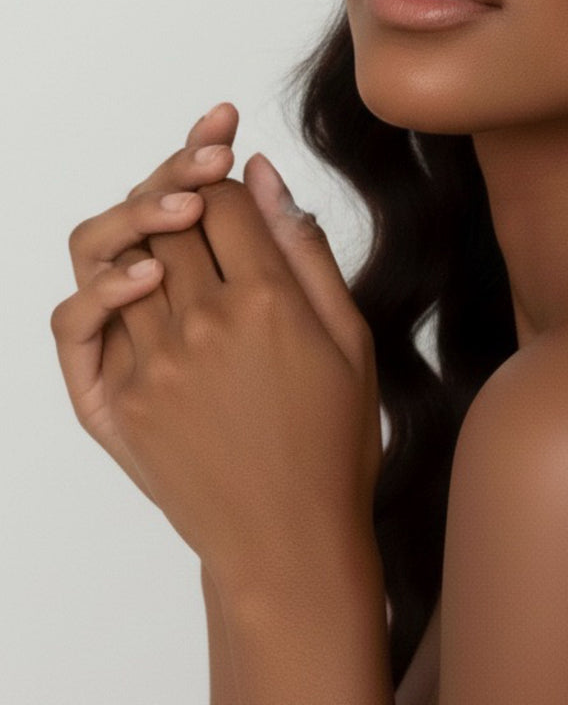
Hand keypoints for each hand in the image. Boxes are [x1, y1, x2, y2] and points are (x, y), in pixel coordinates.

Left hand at [98, 152, 381, 584]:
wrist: (287, 537)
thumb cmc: (333, 437)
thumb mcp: (349, 335)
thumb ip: (304, 247)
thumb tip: (262, 171)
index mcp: (268, 302)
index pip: (222, 197)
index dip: (226, 175)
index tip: (234, 182)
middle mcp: (201, 324)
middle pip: (169, 214)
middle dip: (184, 185)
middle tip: (200, 188)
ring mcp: (149, 364)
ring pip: (119, 255)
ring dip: (142, 227)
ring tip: (172, 229)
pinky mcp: (113, 402)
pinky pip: (77, 317)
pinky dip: (97, 285)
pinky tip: (137, 281)